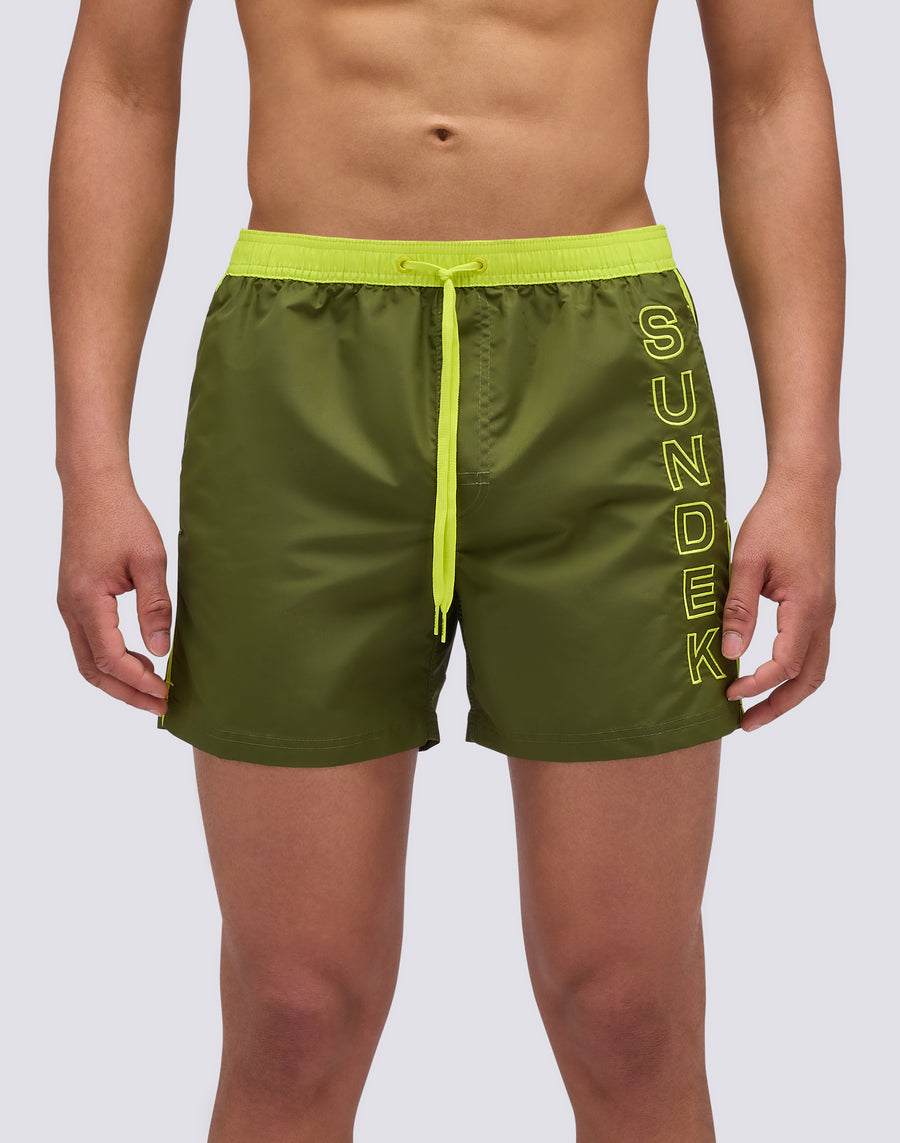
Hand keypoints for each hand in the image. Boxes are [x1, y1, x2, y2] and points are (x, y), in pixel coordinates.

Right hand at [57, 477, 172, 715]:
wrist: (93, 488)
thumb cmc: (123, 517)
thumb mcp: (150, 560)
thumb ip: (155, 606)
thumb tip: (160, 650)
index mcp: (86, 600)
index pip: (110, 659)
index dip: (139, 682)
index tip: (167, 694)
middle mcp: (70, 608)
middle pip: (93, 670)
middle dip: (127, 693)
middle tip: (161, 707)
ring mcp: (69, 604)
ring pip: (87, 659)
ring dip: (118, 680)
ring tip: (154, 688)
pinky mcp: (75, 598)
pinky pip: (88, 641)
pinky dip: (111, 659)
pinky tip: (139, 659)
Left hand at [721, 476, 836, 731]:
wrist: (805, 489)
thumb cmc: (774, 519)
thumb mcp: (746, 562)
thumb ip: (739, 608)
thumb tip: (730, 652)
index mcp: (806, 606)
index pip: (785, 665)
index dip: (756, 685)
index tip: (727, 693)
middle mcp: (823, 614)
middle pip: (808, 678)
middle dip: (778, 706)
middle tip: (746, 724)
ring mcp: (825, 610)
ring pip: (816, 667)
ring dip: (788, 693)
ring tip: (757, 709)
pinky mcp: (819, 603)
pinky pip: (813, 649)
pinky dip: (794, 672)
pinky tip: (768, 674)